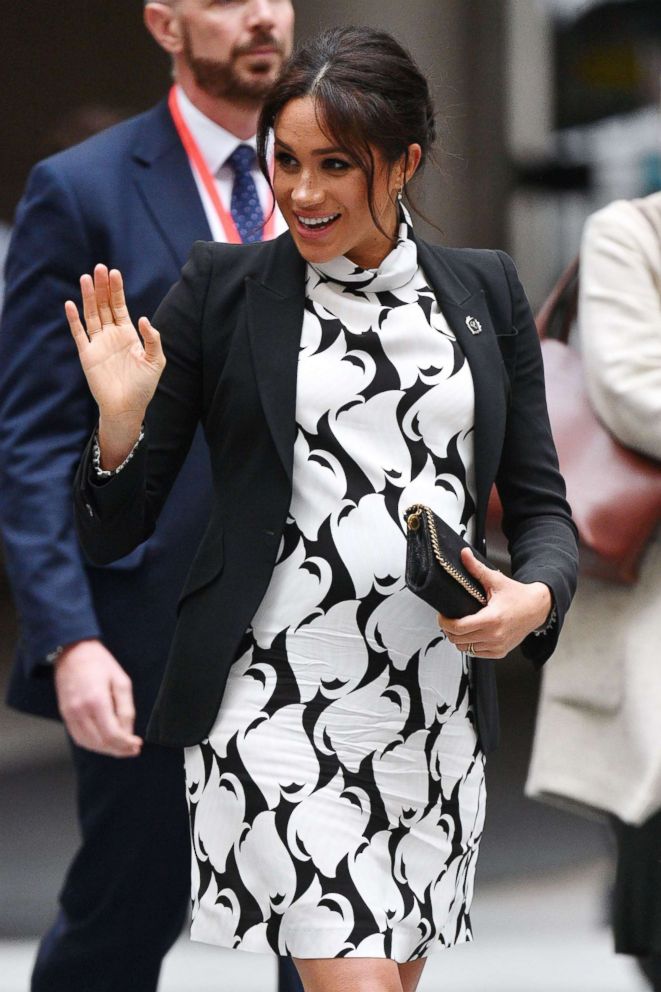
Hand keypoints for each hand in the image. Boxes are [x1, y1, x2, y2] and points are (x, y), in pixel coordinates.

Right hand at [54, 639, 142, 757]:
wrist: (73, 653)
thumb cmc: (100, 664)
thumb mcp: (121, 682)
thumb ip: (126, 709)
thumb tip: (128, 733)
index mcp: (97, 701)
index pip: (111, 735)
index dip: (126, 744)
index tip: (137, 745)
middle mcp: (80, 711)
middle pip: (100, 743)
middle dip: (119, 750)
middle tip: (133, 749)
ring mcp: (70, 714)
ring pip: (89, 744)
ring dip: (106, 750)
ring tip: (121, 748)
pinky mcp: (65, 715)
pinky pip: (79, 738)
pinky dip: (93, 744)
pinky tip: (105, 742)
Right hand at [66, 264, 164, 464]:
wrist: (126, 408)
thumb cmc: (143, 387)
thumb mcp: (156, 361)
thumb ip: (153, 339)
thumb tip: (143, 318)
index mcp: (128, 335)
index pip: (120, 307)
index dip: (117, 290)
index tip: (114, 272)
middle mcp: (111, 336)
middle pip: (104, 306)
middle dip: (102, 287)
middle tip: (99, 268)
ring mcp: (98, 344)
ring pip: (91, 315)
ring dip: (88, 297)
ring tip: (85, 278)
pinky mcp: (87, 355)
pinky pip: (79, 334)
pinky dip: (74, 319)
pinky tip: (70, 304)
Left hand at [438, 548, 552, 658]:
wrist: (537, 608)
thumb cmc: (517, 595)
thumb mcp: (496, 580)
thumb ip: (477, 568)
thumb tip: (464, 554)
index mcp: (492, 619)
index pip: (458, 628)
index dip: (445, 623)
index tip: (442, 616)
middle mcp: (495, 636)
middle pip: (459, 640)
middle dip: (449, 630)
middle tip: (448, 619)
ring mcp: (498, 646)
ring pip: (466, 649)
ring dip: (459, 639)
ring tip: (459, 626)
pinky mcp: (500, 652)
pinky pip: (476, 654)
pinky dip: (470, 646)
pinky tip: (471, 634)